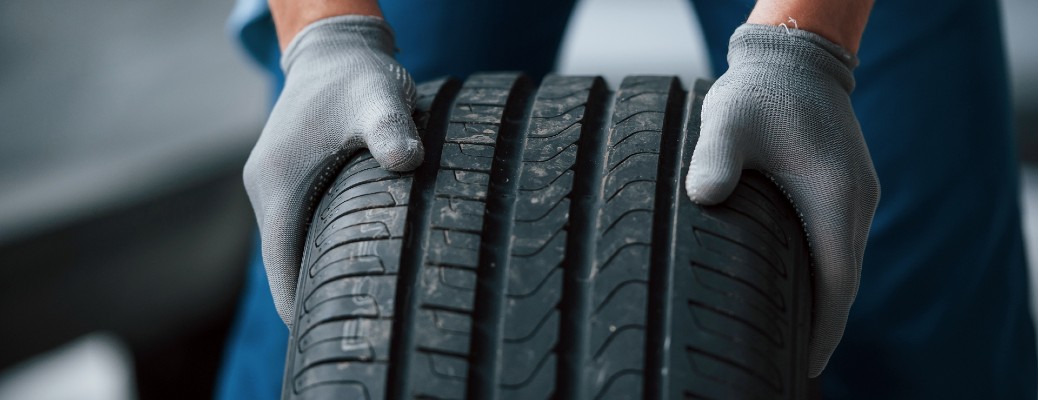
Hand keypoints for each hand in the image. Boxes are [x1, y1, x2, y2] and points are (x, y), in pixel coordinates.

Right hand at [243, 15, 419, 324]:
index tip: (331, 331)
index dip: (301, 306)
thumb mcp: (378, 98)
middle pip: (282, 265)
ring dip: (315, 274)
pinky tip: (353, 260)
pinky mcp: (289, 179)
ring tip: (357, 302)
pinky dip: (318, 249)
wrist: (334, 49)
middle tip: (354, 323)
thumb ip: (391, 130)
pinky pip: (298, 228)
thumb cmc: (356, 77)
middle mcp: (267, 189)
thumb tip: (407, 161)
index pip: (280, 268)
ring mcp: (275, 185)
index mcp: (278, 185)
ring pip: (290, 248)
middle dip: (311, 297)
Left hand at [684, 24, 879, 376]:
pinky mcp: (847, 185)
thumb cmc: (759, 92)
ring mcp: (855, 193)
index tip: (808, 365)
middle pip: (845, 281)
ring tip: (795, 338)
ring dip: (825, 301)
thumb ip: (715, 159)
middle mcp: (854, 200)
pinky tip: (798, 285)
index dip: (824, 329)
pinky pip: (839, 242)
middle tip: (795, 365)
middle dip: (824, 326)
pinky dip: (824, 272)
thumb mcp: (729, 121)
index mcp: (832, 196)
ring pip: (844, 263)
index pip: (837, 283)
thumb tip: (704, 196)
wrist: (794, 58)